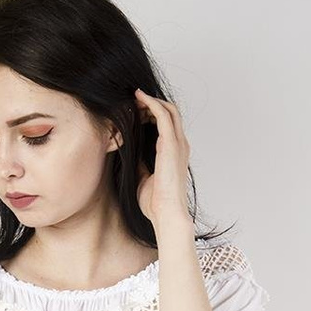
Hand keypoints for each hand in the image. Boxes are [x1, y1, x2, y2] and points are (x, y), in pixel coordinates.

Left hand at [134, 87, 190, 229]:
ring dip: (151, 100)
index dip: (152, 113)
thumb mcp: (142, 178)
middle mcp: (180, 145)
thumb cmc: (155, 203)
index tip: (135, 110)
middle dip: (152, 103)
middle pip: (169, 113)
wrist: (166, 214)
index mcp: (174, 154)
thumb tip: (129, 153)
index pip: (167, 125)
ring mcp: (178, 143)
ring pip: (168, 109)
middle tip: (132, 99)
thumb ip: (140, 164)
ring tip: (134, 96)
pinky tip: (138, 97)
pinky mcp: (172, 143)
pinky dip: (151, 102)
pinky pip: (163, 114)